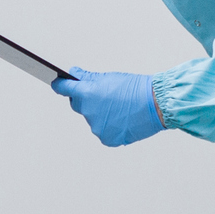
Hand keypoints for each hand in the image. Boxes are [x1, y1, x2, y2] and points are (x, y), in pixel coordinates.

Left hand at [50, 68, 166, 146]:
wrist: (156, 105)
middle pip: (78, 105)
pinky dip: (109, 125)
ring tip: (118, 107)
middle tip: (102, 95)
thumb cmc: (136, 89)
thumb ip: (88, 77)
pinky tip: (121, 118)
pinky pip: (102, 131)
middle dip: (85, 99)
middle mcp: (88, 112)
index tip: (57, 84)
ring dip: (99, 114)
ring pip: (92, 119)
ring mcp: (97, 128)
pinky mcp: (107, 139)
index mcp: (87, 94)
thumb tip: (75, 74)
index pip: (64, 89)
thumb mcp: (109, 78)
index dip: (60, 85)